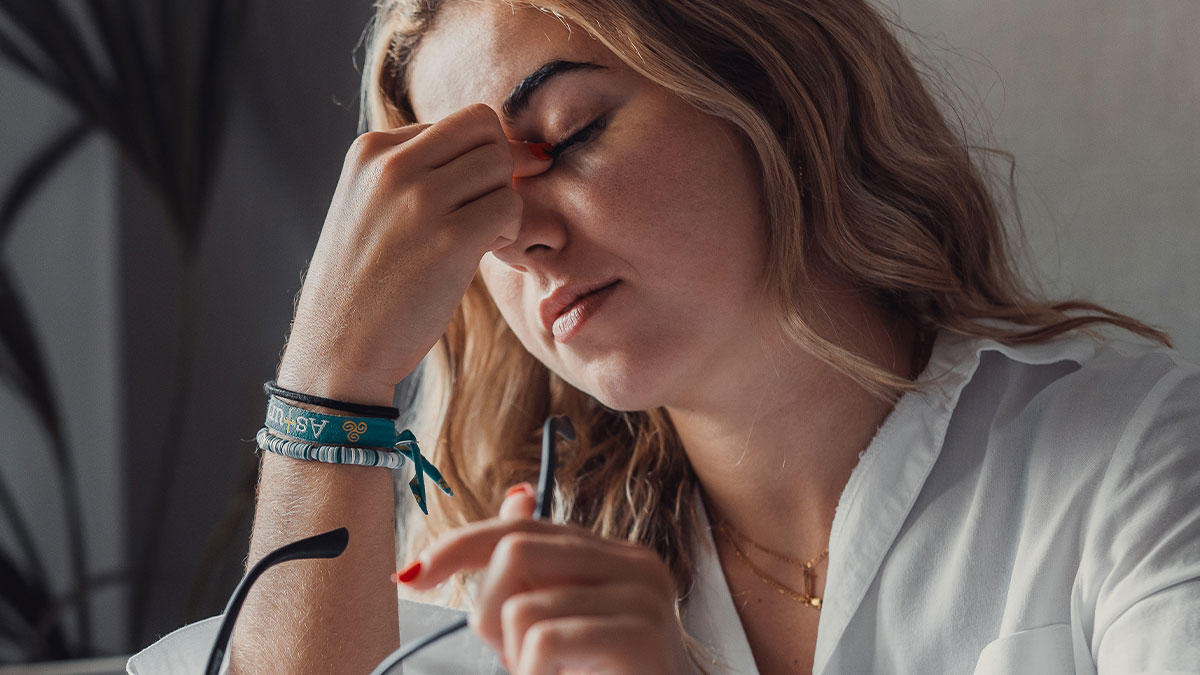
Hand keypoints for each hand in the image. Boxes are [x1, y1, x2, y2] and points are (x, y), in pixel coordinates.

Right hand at [277, 103, 551, 401]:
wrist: (339, 347)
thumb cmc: (367, 284)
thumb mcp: (373, 207)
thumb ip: (420, 172)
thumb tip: (511, 149)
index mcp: (370, 150)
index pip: (456, 122)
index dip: (479, 157)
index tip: (471, 196)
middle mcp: (393, 164)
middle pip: (486, 130)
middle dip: (500, 167)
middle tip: (486, 211)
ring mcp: (421, 199)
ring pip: (502, 164)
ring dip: (505, 199)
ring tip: (481, 236)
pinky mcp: (451, 239)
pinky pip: (511, 206)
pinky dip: (510, 229)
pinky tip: (485, 253)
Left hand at [398, 485, 691, 673]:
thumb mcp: (561, 622)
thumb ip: (538, 569)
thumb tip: (516, 497)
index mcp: (615, 557)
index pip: (522, 528)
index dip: (459, 546)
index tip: (410, 574)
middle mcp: (636, 566)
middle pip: (515, 551)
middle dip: (487, 609)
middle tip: (510, 656)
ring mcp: (643, 598)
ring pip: (522, 606)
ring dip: (516, 657)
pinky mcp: (640, 636)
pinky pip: (544, 640)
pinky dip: (533, 674)